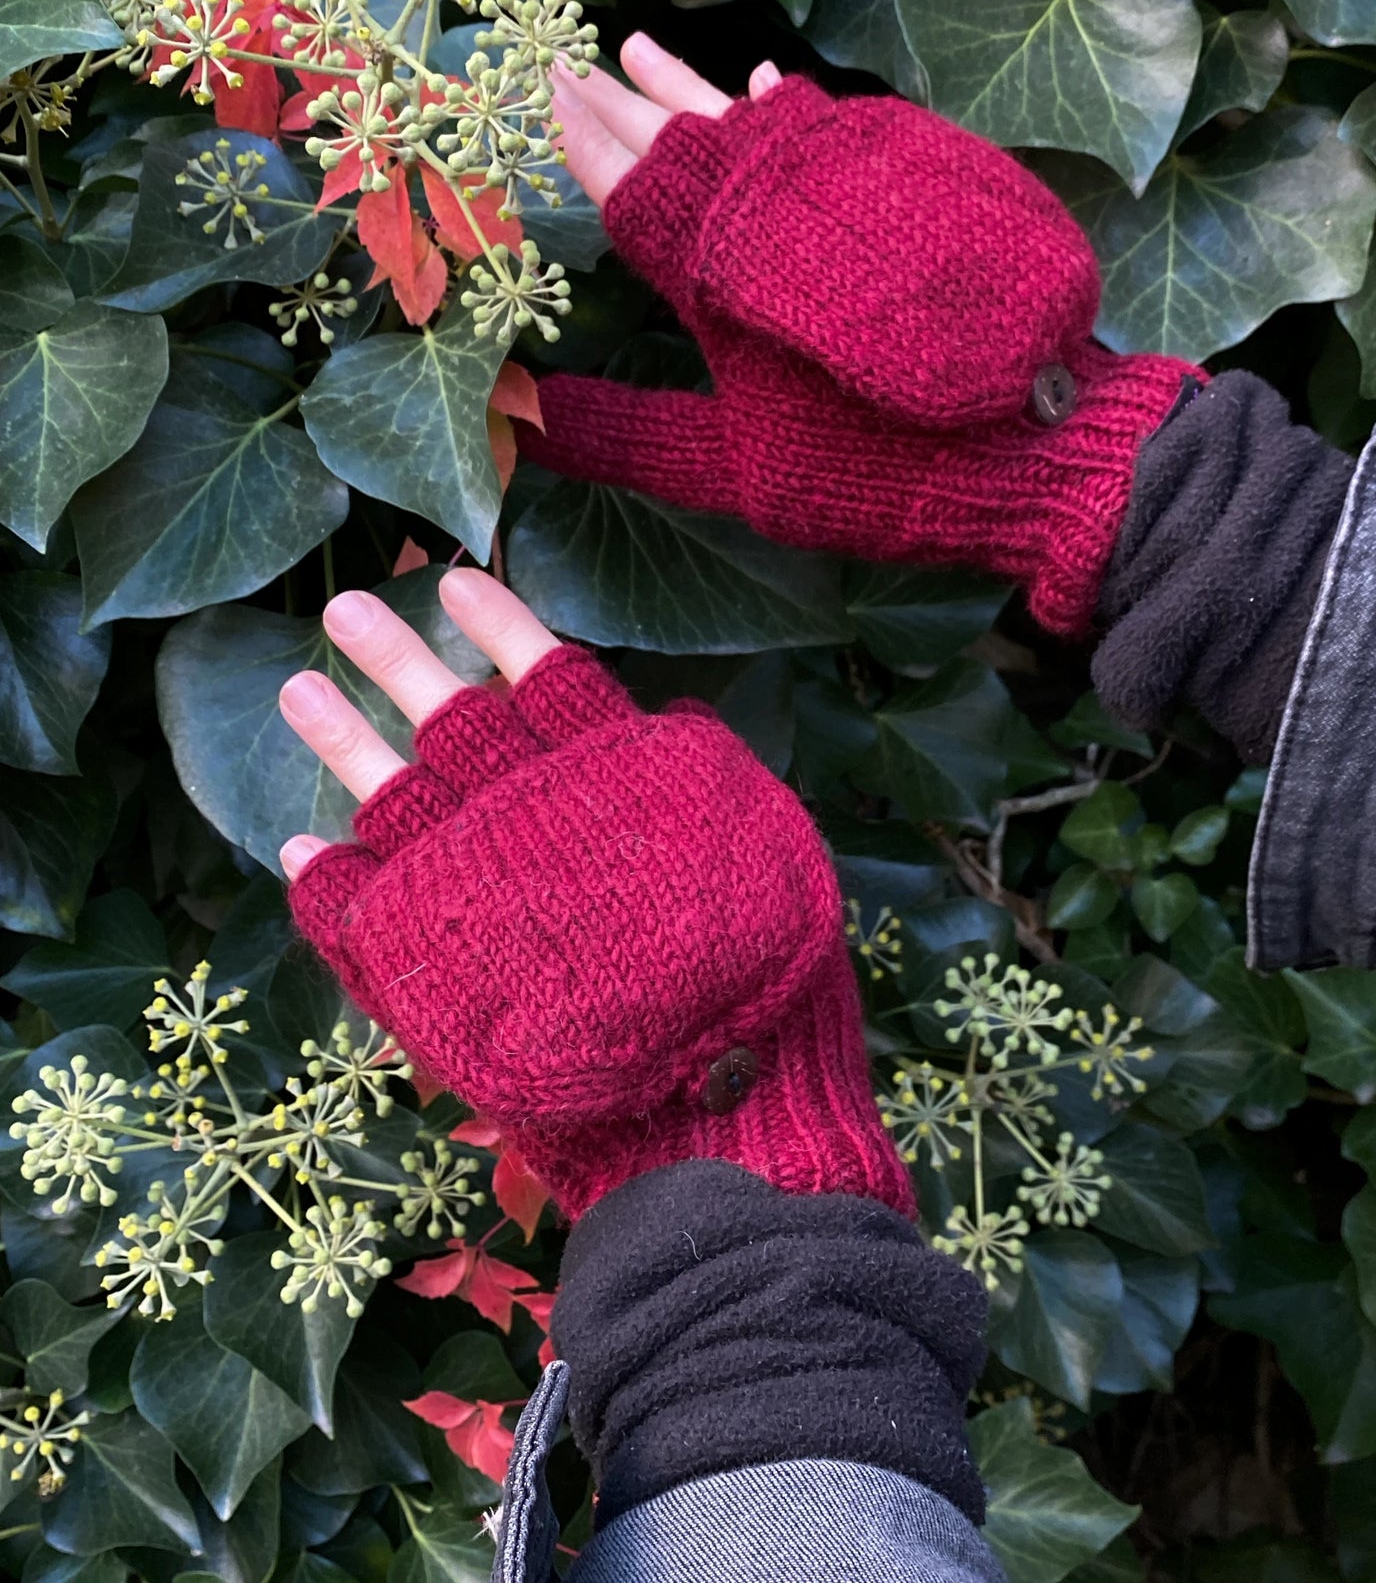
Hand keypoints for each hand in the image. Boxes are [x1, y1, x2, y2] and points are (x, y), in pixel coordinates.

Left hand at [277, 572, 910, 1219]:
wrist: (710, 1110)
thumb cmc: (763, 982)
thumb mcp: (762, 850)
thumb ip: (703, 778)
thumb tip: (672, 716)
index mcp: (610, 782)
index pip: (545, 678)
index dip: (501, 626)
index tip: (456, 579)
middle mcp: (528, 824)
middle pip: (449, 718)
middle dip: (397, 659)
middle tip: (346, 611)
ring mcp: (469, 897)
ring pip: (389, 793)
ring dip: (341, 739)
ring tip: (299, 687)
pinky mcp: (427, 975)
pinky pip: (355, 914)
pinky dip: (325, 877)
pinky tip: (299, 848)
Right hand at [518, 59, 1206, 635]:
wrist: (1040, 438)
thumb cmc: (871, 465)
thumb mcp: (735, 468)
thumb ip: (627, 438)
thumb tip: (519, 421)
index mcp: (717, 264)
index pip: (630, 182)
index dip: (582, 140)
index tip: (543, 93)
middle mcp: (778, 197)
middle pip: (684, 135)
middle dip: (625, 102)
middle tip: (575, 65)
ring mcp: (852, 173)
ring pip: (753, 116)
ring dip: (696, 90)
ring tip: (645, 53)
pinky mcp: (916, 171)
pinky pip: (828, 120)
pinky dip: (788, 107)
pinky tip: (772, 87)